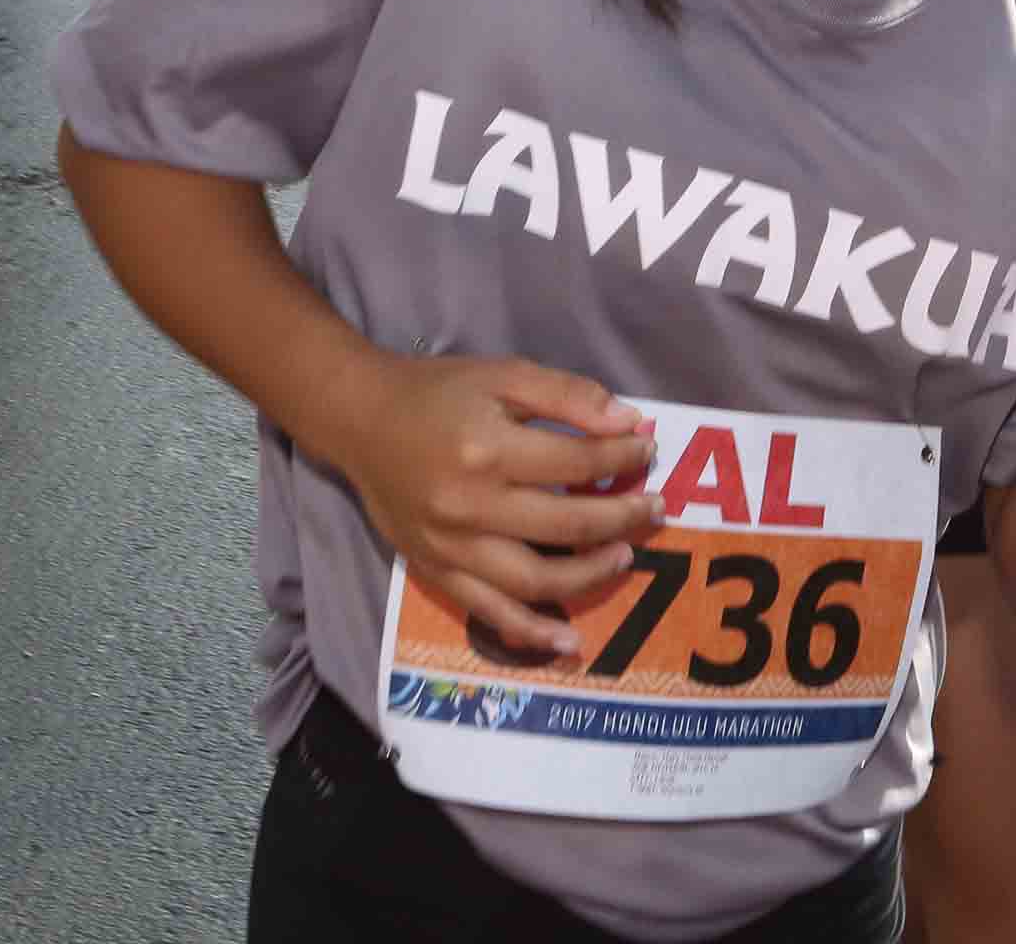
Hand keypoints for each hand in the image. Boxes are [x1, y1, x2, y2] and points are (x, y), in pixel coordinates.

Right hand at [321, 355, 659, 658]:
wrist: (361, 421)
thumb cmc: (438, 393)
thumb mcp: (504, 373)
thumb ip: (567, 395)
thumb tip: (629, 423)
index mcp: (489, 450)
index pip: (577, 464)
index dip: (623, 456)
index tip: (647, 449)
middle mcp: (469, 507)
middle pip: (566, 527)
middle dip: (622, 519)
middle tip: (654, 510)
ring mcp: (451, 548)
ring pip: (534, 581)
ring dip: (590, 576)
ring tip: (624, 557)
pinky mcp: (436, 572)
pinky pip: (489, 613)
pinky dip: (531, 632)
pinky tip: (568, 640)